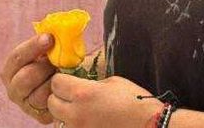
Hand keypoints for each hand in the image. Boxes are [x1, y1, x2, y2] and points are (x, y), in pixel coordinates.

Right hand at [0, 33, 56, 123]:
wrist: (69, 84)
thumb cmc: (56, 63)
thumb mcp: (49, 50)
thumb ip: (49, 41)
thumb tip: (58, 26)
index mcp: (11, 69)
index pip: (16, 57)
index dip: (33, 47)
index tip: (50, 38)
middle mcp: (14, 88)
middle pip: (24, 78)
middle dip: (43, 68)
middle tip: (57, 62)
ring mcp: (26, 104)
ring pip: (37, 94)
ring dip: (53, 82)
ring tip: (63, 74)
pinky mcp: (40, 116)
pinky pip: (50, 106)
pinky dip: (59, 95)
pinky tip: (65, 86)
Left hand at [47, 73, 162, 127]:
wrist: (151, 125)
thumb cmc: (136, 101)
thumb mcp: (112, 82)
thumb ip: (90, 84)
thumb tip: (78, 85)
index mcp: (83, 93)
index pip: (56, 83)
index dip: (62, 81)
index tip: (69, 81)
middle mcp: (76, 114)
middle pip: (52, 103)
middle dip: (59, 98)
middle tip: (72, 97)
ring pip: (58, 121)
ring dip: (65, 116)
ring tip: (80, 112)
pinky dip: (74, 126)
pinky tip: (87, 122)